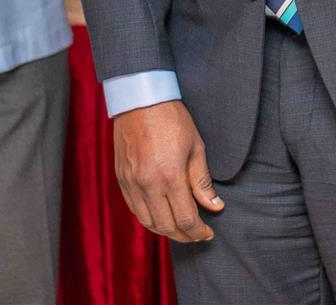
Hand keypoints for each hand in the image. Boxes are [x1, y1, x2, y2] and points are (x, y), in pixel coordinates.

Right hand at [112, 101, 220, 243]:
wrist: (140, 99)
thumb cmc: (172, 119)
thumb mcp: (196, 147)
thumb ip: (202, 181)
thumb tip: (214, 206)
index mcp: (169, 176)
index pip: (185, 218)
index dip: (198, 232)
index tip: (208, 233)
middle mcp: (147, 184)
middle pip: (166, 226)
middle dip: (184, 236)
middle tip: (197, 236)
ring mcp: (131, 183)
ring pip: (147, 221)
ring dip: (165, 231)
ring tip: (180, 230)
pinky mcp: (121, 178)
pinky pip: (134, 209)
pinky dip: (148, 218)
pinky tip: (160, 216)